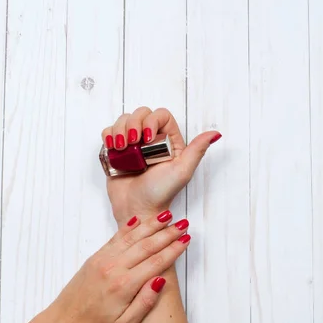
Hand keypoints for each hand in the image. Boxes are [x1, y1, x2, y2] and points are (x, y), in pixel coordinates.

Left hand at [50, 211, 190, 322]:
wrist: (65, 321)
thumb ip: (145, 302)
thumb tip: (161, 280)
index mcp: (124, 285)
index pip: (156, 263)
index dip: (173, 250)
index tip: (186, 240)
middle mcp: (114, 268)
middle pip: (146, 246)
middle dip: (167, 234)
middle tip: (184, 224)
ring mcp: (103, 260)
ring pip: (132, 238)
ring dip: (151, 226)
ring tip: (168, 216)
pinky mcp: (96, 257)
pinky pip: (115, 238)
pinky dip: (129, 228)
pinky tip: (139, 220)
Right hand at [101, 107, 221, 225]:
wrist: (137, 209)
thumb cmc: (160, 194)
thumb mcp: (182, 171)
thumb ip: (197, 151)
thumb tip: (215, 134)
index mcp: (168, 141)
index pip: (160, 115)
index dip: (151, 120)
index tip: (146, 139)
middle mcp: (150, 140)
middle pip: (140, 113)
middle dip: (133, 124)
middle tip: (132, 143)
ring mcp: (132, 145)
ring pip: (124, 120)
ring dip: (119, 131)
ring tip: (122, 149)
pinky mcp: (117, 151)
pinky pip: (109, 132)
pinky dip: (108, 136)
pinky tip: (113, 148)